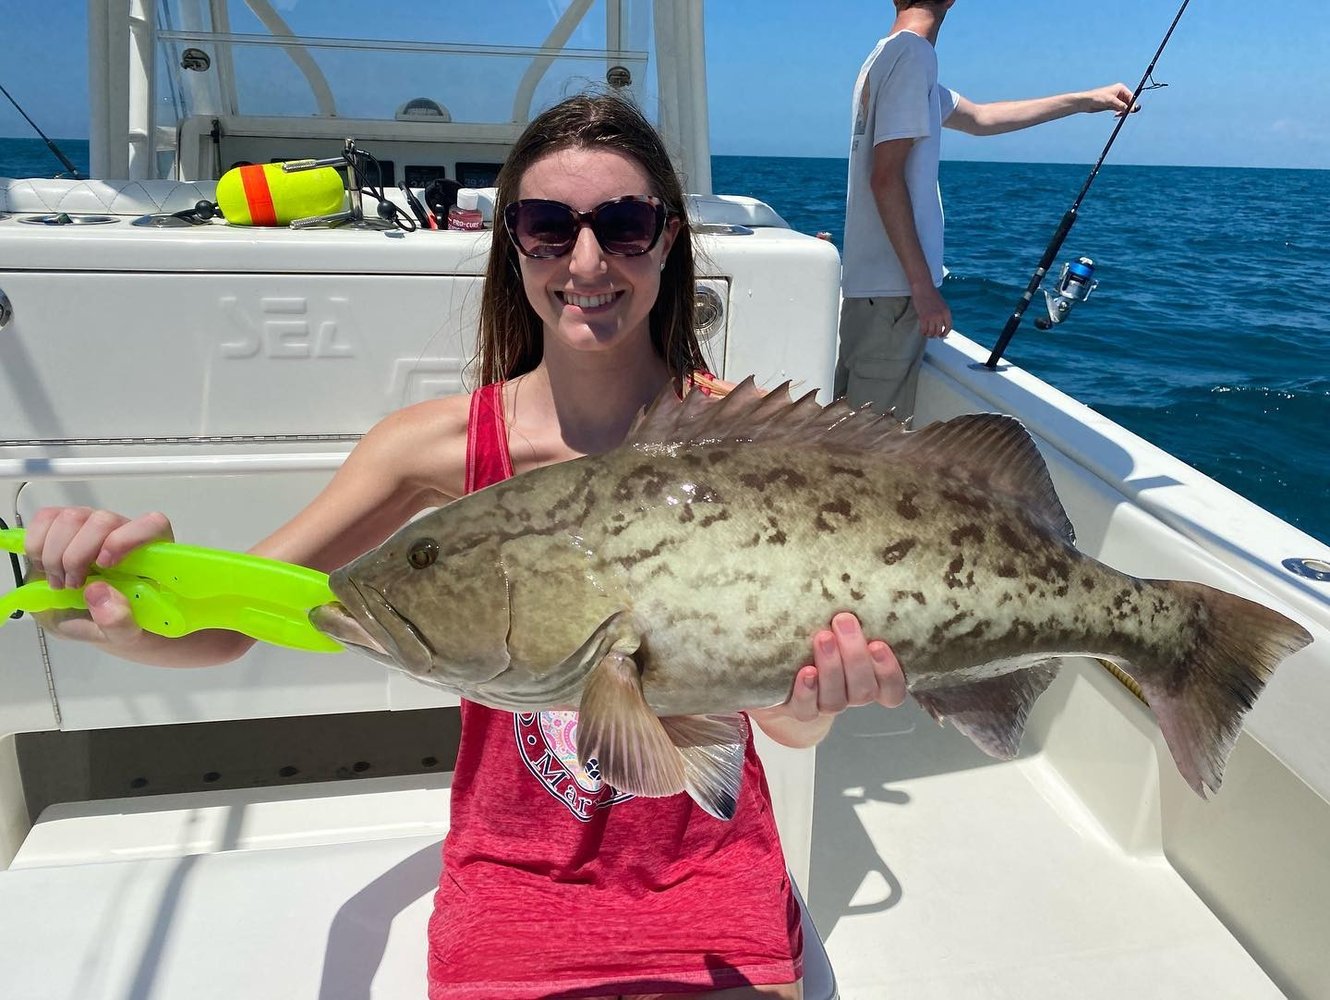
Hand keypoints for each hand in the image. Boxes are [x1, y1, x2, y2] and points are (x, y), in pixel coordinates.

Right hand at [23, 507, 173, 644]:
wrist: (92, 622)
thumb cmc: (118, 624)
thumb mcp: (124, 636)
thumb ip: (119, 621)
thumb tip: (97, 591)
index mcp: (152, 554)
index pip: (153, 525)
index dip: (128, 538)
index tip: (104, 565)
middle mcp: (124, 532)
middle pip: (102, 520)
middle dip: (77, 555)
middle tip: (71, 586)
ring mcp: (93, 526)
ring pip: (72, 517)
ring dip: (55, 553)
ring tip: (59, 583)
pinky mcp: (64, 526)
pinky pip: (46, 518)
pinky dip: (36, 544)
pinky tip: (43, 567)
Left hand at [751, 613, 906, 745]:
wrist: (783, 685)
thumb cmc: (820, 644)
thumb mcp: (840, 628)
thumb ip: (853, 612)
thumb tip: (862, 560)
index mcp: (869, 680)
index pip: (892, 690)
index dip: (890, 672)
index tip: (880, 643)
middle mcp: (851, 695)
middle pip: (864, 689)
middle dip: (856, 656)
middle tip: (844, 621)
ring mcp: (825, 704)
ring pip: (837, 698)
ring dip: (832, 667)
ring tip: (822, 637)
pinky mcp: (799, 709)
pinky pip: (807, 708)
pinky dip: (808, 690)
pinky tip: (805, 672)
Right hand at [911, 284, 950, 338]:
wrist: (923, 287)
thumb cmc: (931, 293)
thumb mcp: (942, 304)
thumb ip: (943, 313)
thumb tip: (941, 323)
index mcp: (947, 312)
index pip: (948, 327)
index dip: (945, 333)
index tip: (942, 335)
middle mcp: (940, 316)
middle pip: (939, 331)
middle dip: (936, 335)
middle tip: (932, 335)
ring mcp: (932, 317)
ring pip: (931, 332)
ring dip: (929, 335)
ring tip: (927, 334)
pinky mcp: (923, 318)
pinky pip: (924, 330)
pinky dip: (923, 332)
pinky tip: (922, 331)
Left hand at [1085, 82, 1138, 115]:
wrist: (1086, 102)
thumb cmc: (1097, 98)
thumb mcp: (1111, 101)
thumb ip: (1121, 105)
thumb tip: (1131, 109)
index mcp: (1120, 88)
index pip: (1131, 96)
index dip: (1133, 104)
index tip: (1133, 111)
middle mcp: (1119, 93)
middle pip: (1129, 102)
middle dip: (1128, 108)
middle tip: (1125, 114)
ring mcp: (1116, 100)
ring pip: (1124, 107)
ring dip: (1123, 111)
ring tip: (1118, 115)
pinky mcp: (1112, 105)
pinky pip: (1119, 110)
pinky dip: (1120, 113)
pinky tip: (1116, 115)